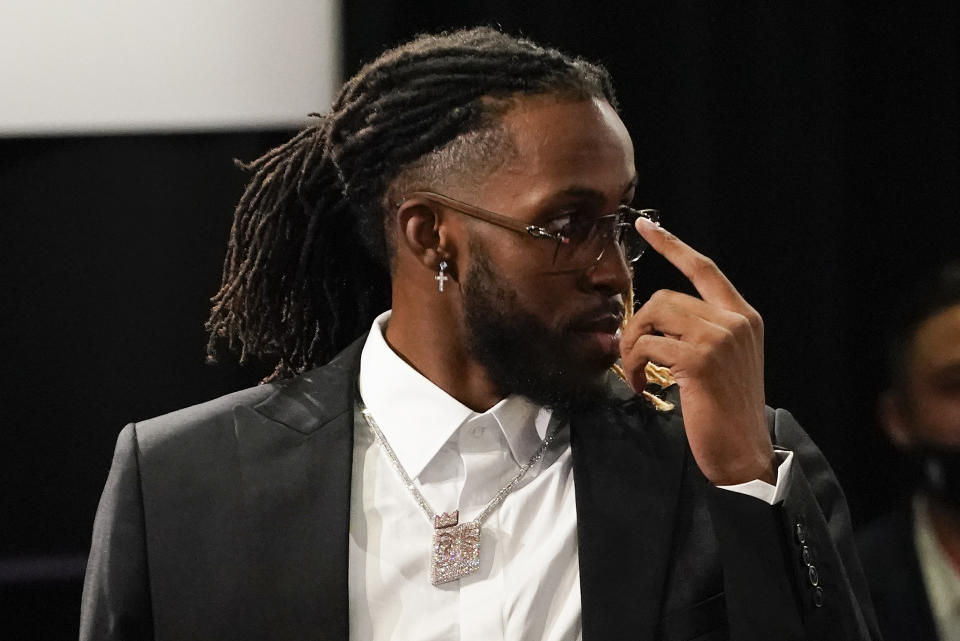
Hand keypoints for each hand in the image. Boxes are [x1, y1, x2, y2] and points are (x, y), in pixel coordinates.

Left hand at [620, 218, 775, 484]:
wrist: (744, 452)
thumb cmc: (726, 412)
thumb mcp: (722, 362)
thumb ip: (700, 333)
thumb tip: (654, 321)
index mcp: (743, 317)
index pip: (704, 268)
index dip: (673, 245)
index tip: (646, 225)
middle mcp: (735, 321)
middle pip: (665, 297)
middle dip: (637, 326)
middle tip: (631, 356)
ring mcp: (719, 338)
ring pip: (653, 316)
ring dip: (633, 346)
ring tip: (636, 372)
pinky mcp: (700, 359)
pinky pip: (648, 346)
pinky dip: (634, 365)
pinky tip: (641, 385)